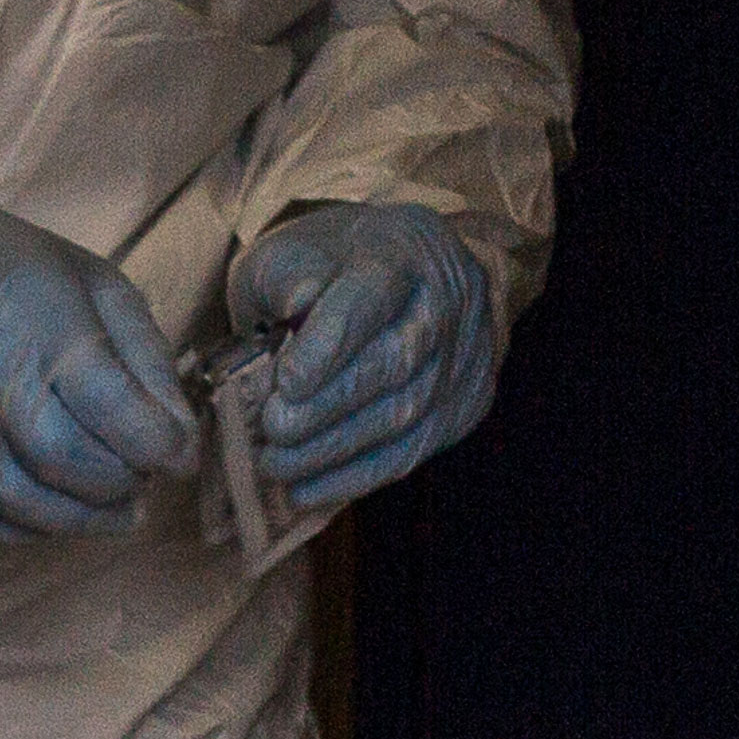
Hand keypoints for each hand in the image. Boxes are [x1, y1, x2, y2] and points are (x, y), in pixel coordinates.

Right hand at [0, 167, 195, 538]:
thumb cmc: (2, 269)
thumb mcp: (94, 283)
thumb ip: (148, 359)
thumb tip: (180, 439)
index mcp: (47, 338)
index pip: (131, 426)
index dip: (169, 449)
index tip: (176, 449)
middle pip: (85, 474)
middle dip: (128, 481)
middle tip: (138, 466)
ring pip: (37, 511)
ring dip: (87, 514)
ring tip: (106, 494)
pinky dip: (30, 526)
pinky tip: (51, 500)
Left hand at [233, 201, 506, 512]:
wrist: (409, 275)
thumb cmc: (333, 265)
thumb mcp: (293, 249)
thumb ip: (286, 277)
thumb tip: (291, 315)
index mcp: (402, 250)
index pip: (372, 295)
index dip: (330, 342)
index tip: (285, 381)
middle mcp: (447, 302)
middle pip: (396, 361)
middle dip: (329, 405)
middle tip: (273, 430)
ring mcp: (464, 358)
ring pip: (406, 414)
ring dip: (334, 449)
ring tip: (276, 464)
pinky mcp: (465, 406)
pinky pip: (412, 451)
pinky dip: (355, 476)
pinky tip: (306, 488)